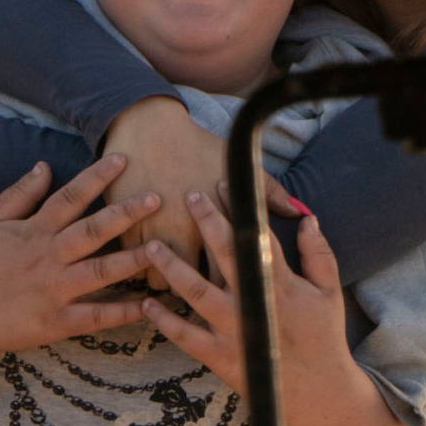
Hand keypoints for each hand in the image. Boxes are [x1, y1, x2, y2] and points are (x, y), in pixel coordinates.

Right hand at [0, 155, 164, 354]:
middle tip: (158, 198)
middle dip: (126, 213)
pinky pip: (95, 317)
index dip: (97, 177)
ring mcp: (54, 291)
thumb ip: (19, 194)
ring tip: (161, 249)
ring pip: (101, 273)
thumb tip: (45, 165)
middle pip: (93, 231)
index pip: (70, 197)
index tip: (124, 160)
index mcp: (34, 231)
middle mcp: (48, 257)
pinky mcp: (56, 322)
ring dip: (132, 260)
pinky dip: (121, 313)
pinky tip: (147, 306)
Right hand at [100, 99, 299, 290]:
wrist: (150, 128)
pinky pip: (132, 265)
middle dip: (199, 296)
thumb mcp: (235, 166)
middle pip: (193, 286)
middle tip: (205, 298)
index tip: (235, 292)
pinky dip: (139, 269)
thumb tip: (298, 213)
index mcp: (216, 224)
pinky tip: (147, 267)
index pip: (229, 273)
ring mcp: (153, 233)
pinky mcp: (127, 230)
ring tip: (173, 284)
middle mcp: (185, 234)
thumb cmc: (197, 145)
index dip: (232, 288)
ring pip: (158, 281)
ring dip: (166, 283)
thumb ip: (268, 192)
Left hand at [139, 192, 346, 398]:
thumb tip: (308, 217)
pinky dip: (165, 321)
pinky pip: (185, 336)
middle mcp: (254, 302)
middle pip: (225, 255)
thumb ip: (318, 254)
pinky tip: (146, 304)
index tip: (222, 183)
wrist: (317, 396)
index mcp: (281, 284)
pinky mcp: (219, 356)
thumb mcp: (329, 294)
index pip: (257, 236)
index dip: (239, 208)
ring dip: (172, 267)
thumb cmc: (324, 340)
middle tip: (186, 195)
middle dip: (205, 222)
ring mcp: (234, 330)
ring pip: (196, 292)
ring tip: (151, 245)